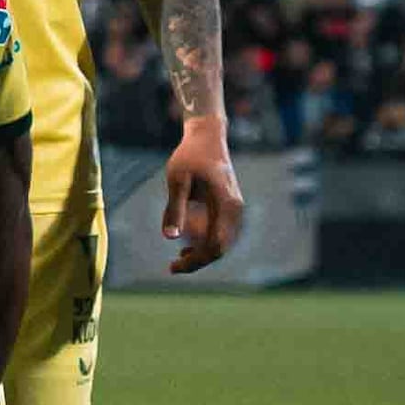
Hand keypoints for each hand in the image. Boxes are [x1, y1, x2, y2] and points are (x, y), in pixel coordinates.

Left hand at [161, 119, 245, 274]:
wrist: (207, 136)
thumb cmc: (190, 155)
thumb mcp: (177, 180)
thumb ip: (175, 209)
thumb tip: (170, 238)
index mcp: (226, 205)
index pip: (216, 245)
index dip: (196, 261)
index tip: (173, 267)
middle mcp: (234, 210)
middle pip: (220, 247)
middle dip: (197, 261)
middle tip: (171, 268)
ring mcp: (233, 209)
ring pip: (221, 242)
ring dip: (201, 254)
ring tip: (177, 261)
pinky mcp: (227, 207)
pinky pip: (220, 233)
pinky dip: (205, 243)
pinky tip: (186, 247)